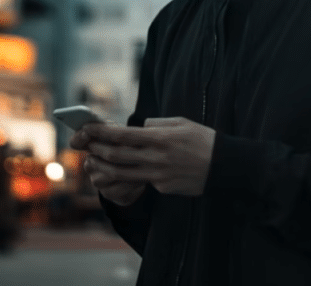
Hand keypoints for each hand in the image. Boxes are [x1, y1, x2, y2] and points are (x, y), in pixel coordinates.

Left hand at [75, 116, 215, 196]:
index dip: (101, 132)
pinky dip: (131, 176)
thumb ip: (157, 124)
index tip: (87, 129)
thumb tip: (139, 128)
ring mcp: (158, 175)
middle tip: (86, 144)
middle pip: (117, 155)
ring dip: (104, 166)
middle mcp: (156, 158)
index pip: (122, 135)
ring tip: (95, 161)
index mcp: (160, 138)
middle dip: (97, 149)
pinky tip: (125, 171)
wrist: (224, 166)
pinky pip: (142, 181)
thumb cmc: (203, 140)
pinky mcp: (163, 187)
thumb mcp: (181, 123)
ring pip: (122, 173)